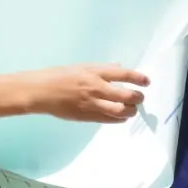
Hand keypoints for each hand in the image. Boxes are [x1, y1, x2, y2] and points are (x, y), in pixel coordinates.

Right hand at [27, 63, 148, 121]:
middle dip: (138, 98)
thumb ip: (102, 69)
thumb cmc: (59, 75)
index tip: (146, 81)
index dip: (138, 78)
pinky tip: (120, 116)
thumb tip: (119, 67)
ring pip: (120, 111)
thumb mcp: (81, 66)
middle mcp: (96, 88)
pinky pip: (109, 120)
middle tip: (139, 97)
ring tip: (131, 109)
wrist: (40, 91)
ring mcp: (92, 104)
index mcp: (95, 72)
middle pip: (126, 96)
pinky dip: (118, 119)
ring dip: (130, 111)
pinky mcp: (87, 117)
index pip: (123, 75)